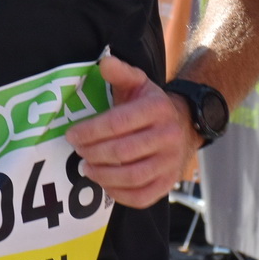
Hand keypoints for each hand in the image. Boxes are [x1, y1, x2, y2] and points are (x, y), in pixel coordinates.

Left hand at [66, 52, 201, 208]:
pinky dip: (119, 193)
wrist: (185, 124)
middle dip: (93, 153)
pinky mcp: (168, 182)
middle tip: (77, 151)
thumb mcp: (139, 82)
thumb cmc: (151, 104)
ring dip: (102, 175)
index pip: (118, 123)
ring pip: (131, 176)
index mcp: (157, 109)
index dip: (91, 131)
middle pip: (122, 152)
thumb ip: (120, 72)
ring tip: (86, 168)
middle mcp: (168, 136)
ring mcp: (170, 162)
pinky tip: (104, 183)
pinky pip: (142, 196)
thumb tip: (104, 63)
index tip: (72, 135)